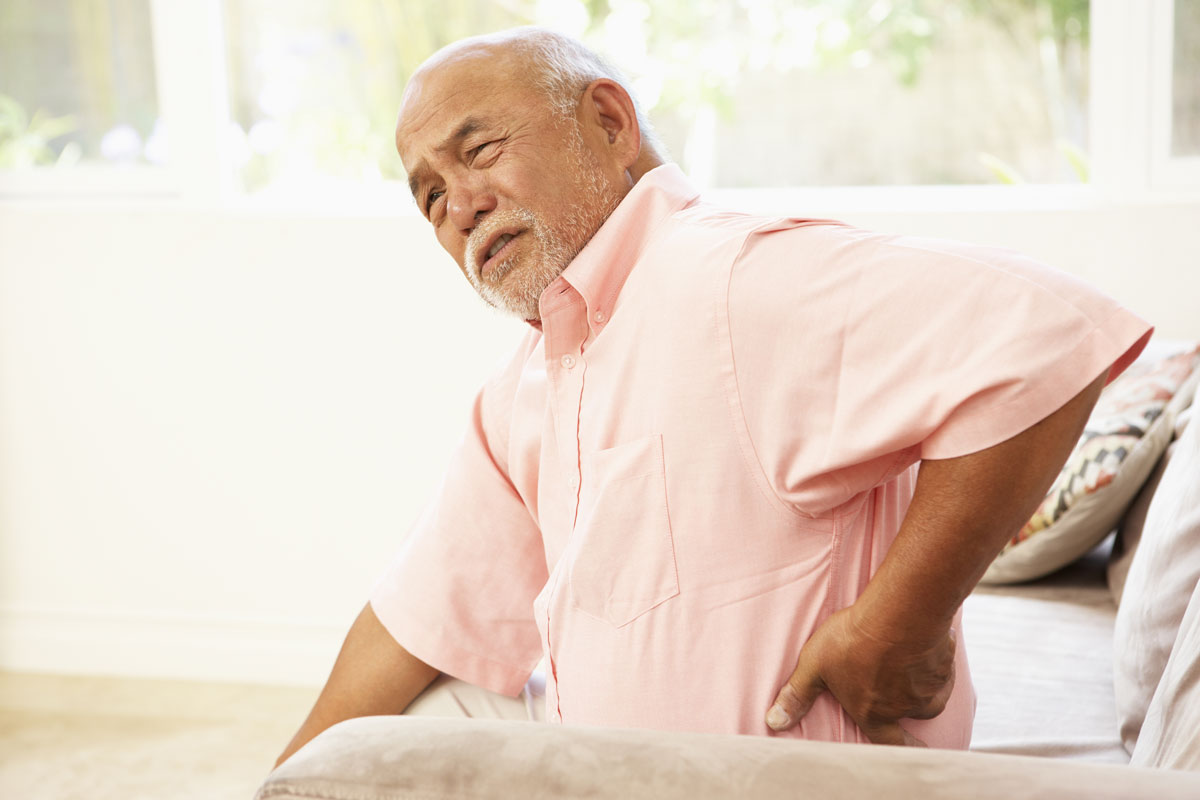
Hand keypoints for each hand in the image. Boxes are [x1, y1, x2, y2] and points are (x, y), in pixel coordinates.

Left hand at [765, 605, 955, 745]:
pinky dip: (938, 660)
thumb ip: (796, 695)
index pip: (889, 742)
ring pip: (931, 692)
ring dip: (925, 681)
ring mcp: (928, 688)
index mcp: (874, 713)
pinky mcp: (944, 665)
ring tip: (915, 662)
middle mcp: (905, 707)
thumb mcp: (814, 666)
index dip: (900, 747)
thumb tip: (773, 722)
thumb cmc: (853, 640)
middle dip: (914, 709)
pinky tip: (929, 643)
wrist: (896, 616)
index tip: (914, 749)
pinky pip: (943, 668)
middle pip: (914, 715)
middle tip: (916, 698)